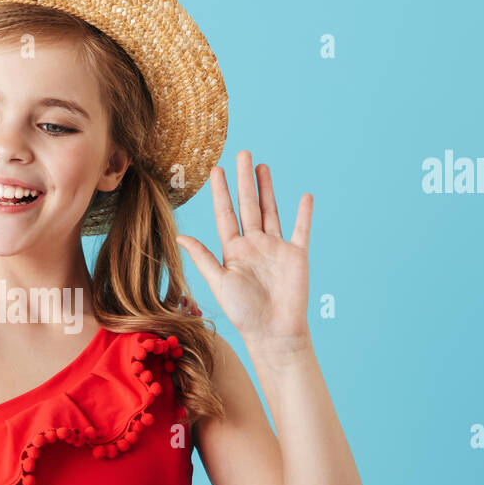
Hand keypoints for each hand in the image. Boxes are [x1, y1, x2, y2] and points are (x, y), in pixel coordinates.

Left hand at [176, 150, 313, 354]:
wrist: (273, 331)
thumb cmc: (243, 312)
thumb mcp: (218, 281)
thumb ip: (202, 257)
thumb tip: (180, 236)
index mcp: (233, 250)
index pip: (226, 214)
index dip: (221, 192)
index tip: (215, 170)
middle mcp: (254, 245)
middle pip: (248, 205)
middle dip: (244, 180)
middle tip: (241, 153)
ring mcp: (276, 248)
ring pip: (271, 211)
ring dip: (267, 189)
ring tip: (261, 166)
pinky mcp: (296, 255)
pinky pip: (301, 230)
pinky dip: (304, 214)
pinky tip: (304, 196)